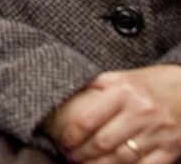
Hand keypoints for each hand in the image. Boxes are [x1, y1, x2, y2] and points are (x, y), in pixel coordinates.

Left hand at [51, 66, 180, 163]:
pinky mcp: (171, 148)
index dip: (71, 135)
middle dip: (82, 154)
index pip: (88, 119)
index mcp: (124, 91)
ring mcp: (158, 132)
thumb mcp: (124, 77)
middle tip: (71, 157)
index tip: (63, 141)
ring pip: (121, 158)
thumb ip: (98, 86)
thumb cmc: (152, 83)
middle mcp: (140, 111)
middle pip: (102, 142)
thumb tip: (67, 94)